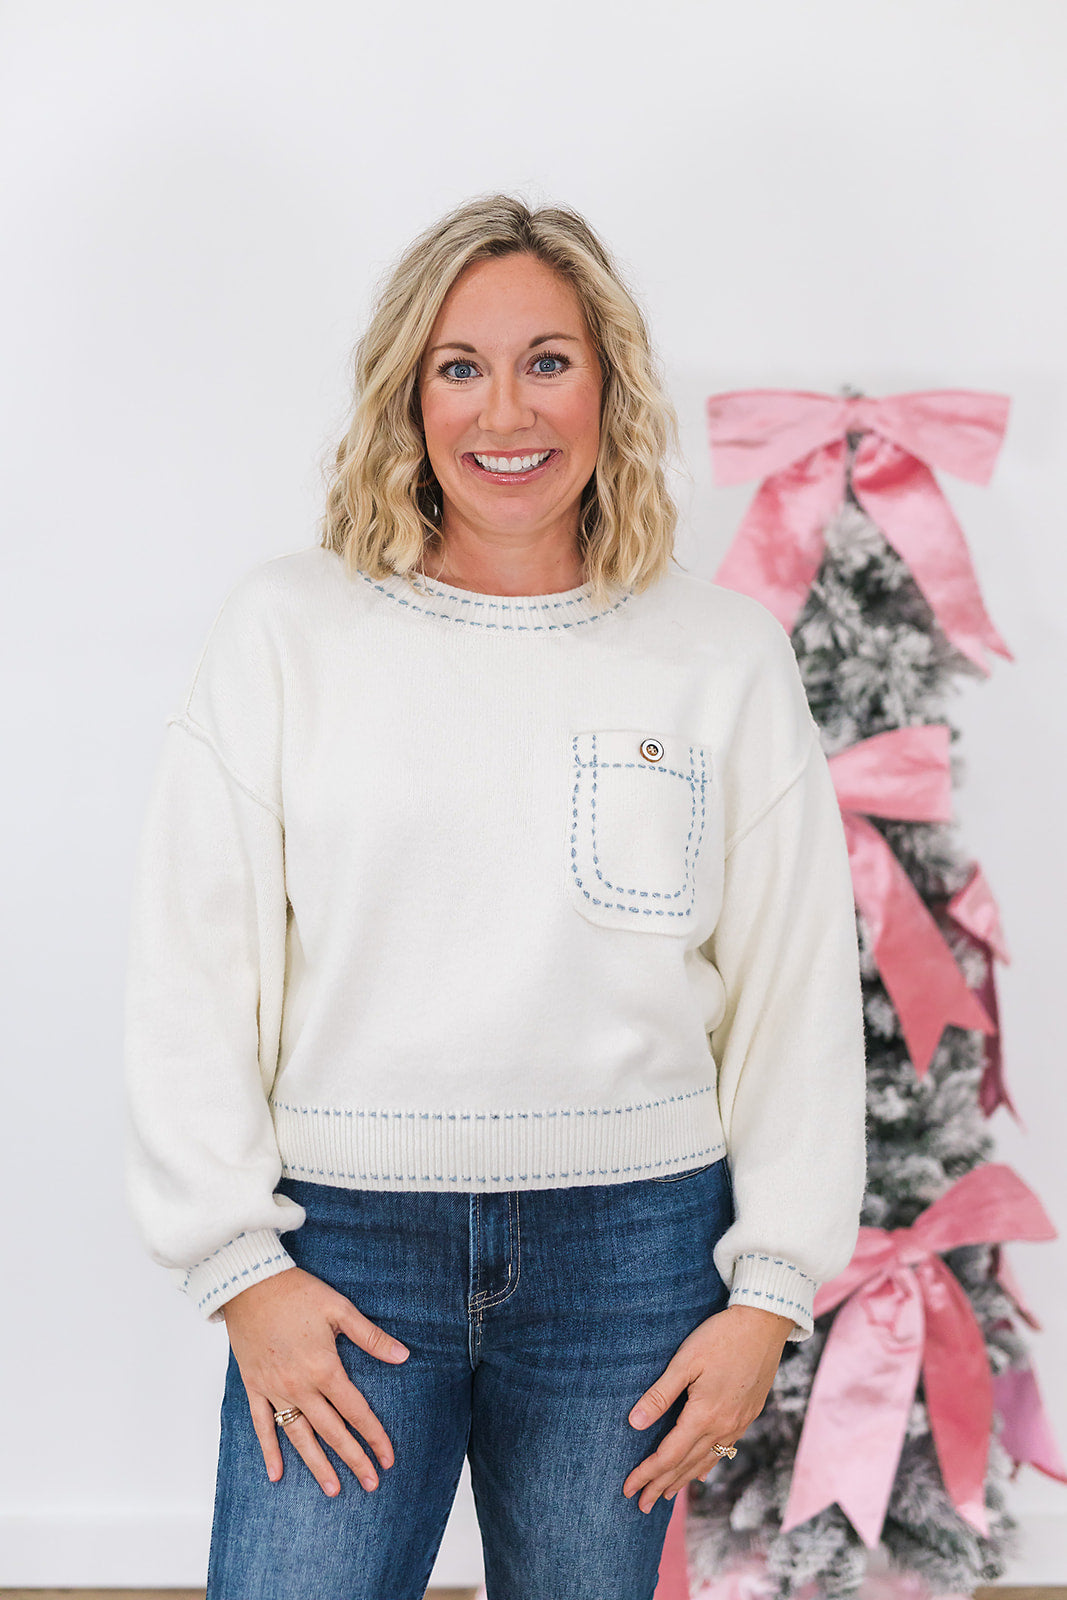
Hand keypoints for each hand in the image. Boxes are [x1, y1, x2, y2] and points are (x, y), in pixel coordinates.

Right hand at [220, 1265, 409, 1497]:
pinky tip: (277, 1474)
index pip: (356, 1411)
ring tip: (333, 1489)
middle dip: (353, 1459)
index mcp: (324, 1368)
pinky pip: (262, 1425)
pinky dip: (269, 1450)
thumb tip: (403, 1355)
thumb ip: (371, 1337)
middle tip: (371, 1484)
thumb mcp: (340, 1309)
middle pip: (331, 1431)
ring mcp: (274, 1389)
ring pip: (298, 1436)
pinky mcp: (253, 1386)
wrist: (250, 1283)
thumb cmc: (297, 1292)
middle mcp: (299, 1386)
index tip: (388, 1457)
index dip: (374, 1436)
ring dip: (317, 1464)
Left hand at [622, 1303, 793, 1512]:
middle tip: (640, 1505)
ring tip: (665, 1496)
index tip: (628, 1488)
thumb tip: (634, 1423)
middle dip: (661, 1485)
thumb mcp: (685, 1361)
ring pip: (706, 1461)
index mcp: (705, 1415)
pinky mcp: (748, 1414)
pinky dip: (707, 1465)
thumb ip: (660, 1395)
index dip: (647, 1473)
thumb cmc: (721, 1336)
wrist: (765, 1323)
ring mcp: (739, 1422)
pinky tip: (701, 1473)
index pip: (669, 1455)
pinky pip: (724, 1450)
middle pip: (686, 1465)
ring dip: (683, 1480)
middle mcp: (724, 1426)